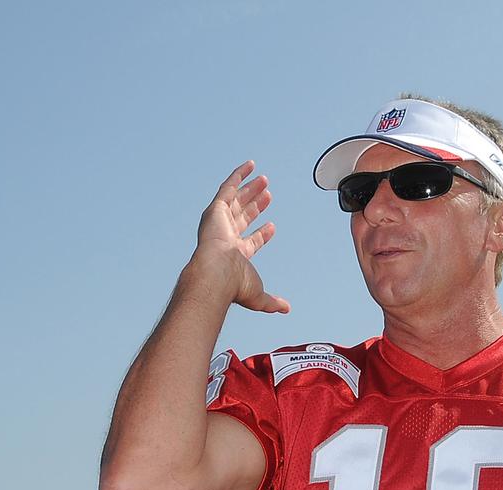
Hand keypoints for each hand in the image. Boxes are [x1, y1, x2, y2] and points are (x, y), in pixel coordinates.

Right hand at [192, 161, 289, 314]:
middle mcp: (226, 237)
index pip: (250, 242)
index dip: (262, 234)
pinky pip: (228, 186)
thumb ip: (272, 302)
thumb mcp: (258, 294)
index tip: (272, 226)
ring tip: (265, 180)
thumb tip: (286, 309)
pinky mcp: (216, 209)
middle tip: (269, 195)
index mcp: (235, 255)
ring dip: (251, 190)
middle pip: (244, 217)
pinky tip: (250, 166)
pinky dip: (238, 175)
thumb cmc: (234, 285)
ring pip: (238, 201)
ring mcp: (220, 222)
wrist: (216, 274)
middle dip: (256, 206)